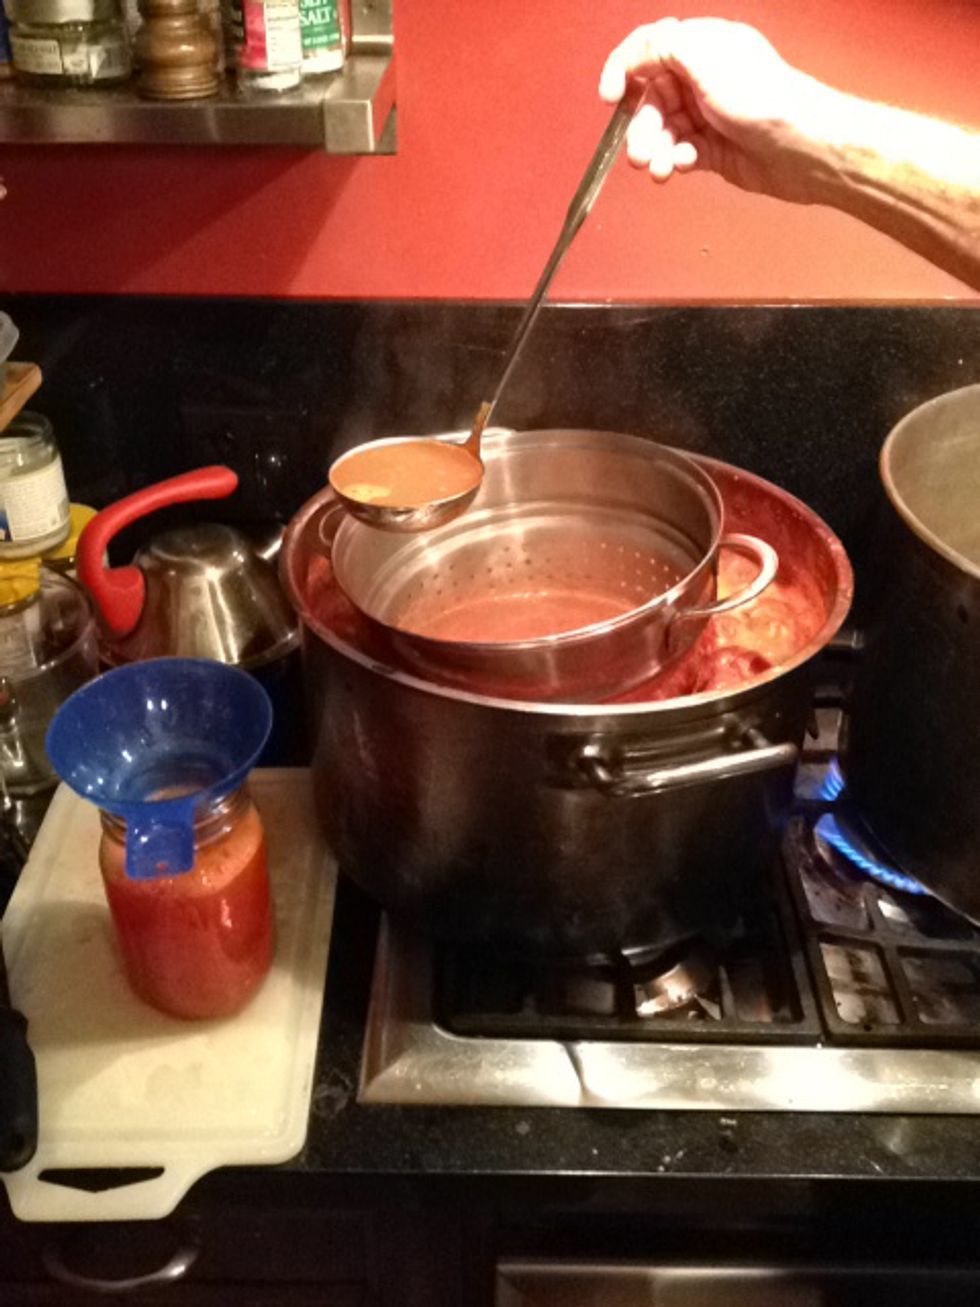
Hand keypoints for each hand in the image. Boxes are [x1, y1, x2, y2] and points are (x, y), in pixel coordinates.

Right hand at [598, 17, 833, 204]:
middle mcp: (702, 78)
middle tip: (639, 154)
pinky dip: (673, 161)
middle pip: (650, 99)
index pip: (648, 49)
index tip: (610, 99)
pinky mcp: (713, 149)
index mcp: (701, 47)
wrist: (800, 147)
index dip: (623, 71)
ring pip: (662, 131)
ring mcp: (707, 115)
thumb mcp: (705, 58)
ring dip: (653, 150)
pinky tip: (679, 167)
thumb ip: (662, 48)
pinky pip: (678, 153)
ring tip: (657, 168)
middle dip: (640, 127)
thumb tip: (633, 57)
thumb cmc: (760, 98)